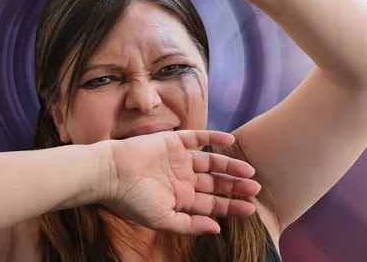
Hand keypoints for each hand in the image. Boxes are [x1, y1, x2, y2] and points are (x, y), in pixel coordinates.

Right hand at [96, 130, 260, 235]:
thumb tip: (216, 228)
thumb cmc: (132, 199)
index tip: (251, 209)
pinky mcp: (172, 142)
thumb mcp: (161, 219)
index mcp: (180, 199)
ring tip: (248, 170)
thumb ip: (189, 225)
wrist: (110, 172)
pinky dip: (214, 138)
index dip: (231, 207)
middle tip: (256, 188)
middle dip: (235, 187)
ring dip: (230, 165)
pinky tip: (230, 140)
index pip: (211, 204)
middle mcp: (182, 179)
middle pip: (215, 183)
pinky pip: (197, 138)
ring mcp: (178, 160)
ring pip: (211, 162)